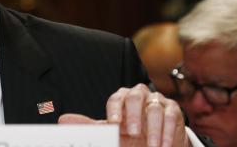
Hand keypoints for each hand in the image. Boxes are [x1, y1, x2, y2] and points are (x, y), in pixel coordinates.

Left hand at [59, 84, 188, 146]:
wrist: (155, 143)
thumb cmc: (131, 134)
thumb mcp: (112, 132)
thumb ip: (91, 126)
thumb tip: (64, 120)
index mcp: (122, 97)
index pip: (116, 98)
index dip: (114, 110)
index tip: (114, 124)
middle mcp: (139, 95)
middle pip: (135, 97)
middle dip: (134, 115)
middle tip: (132, 132)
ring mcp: (157, 101)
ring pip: (154, 109)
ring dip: (153, 129)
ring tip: (151, 146)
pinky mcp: (172, 109)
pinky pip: (170, 116)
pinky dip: (166, 132)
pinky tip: (163, 145)